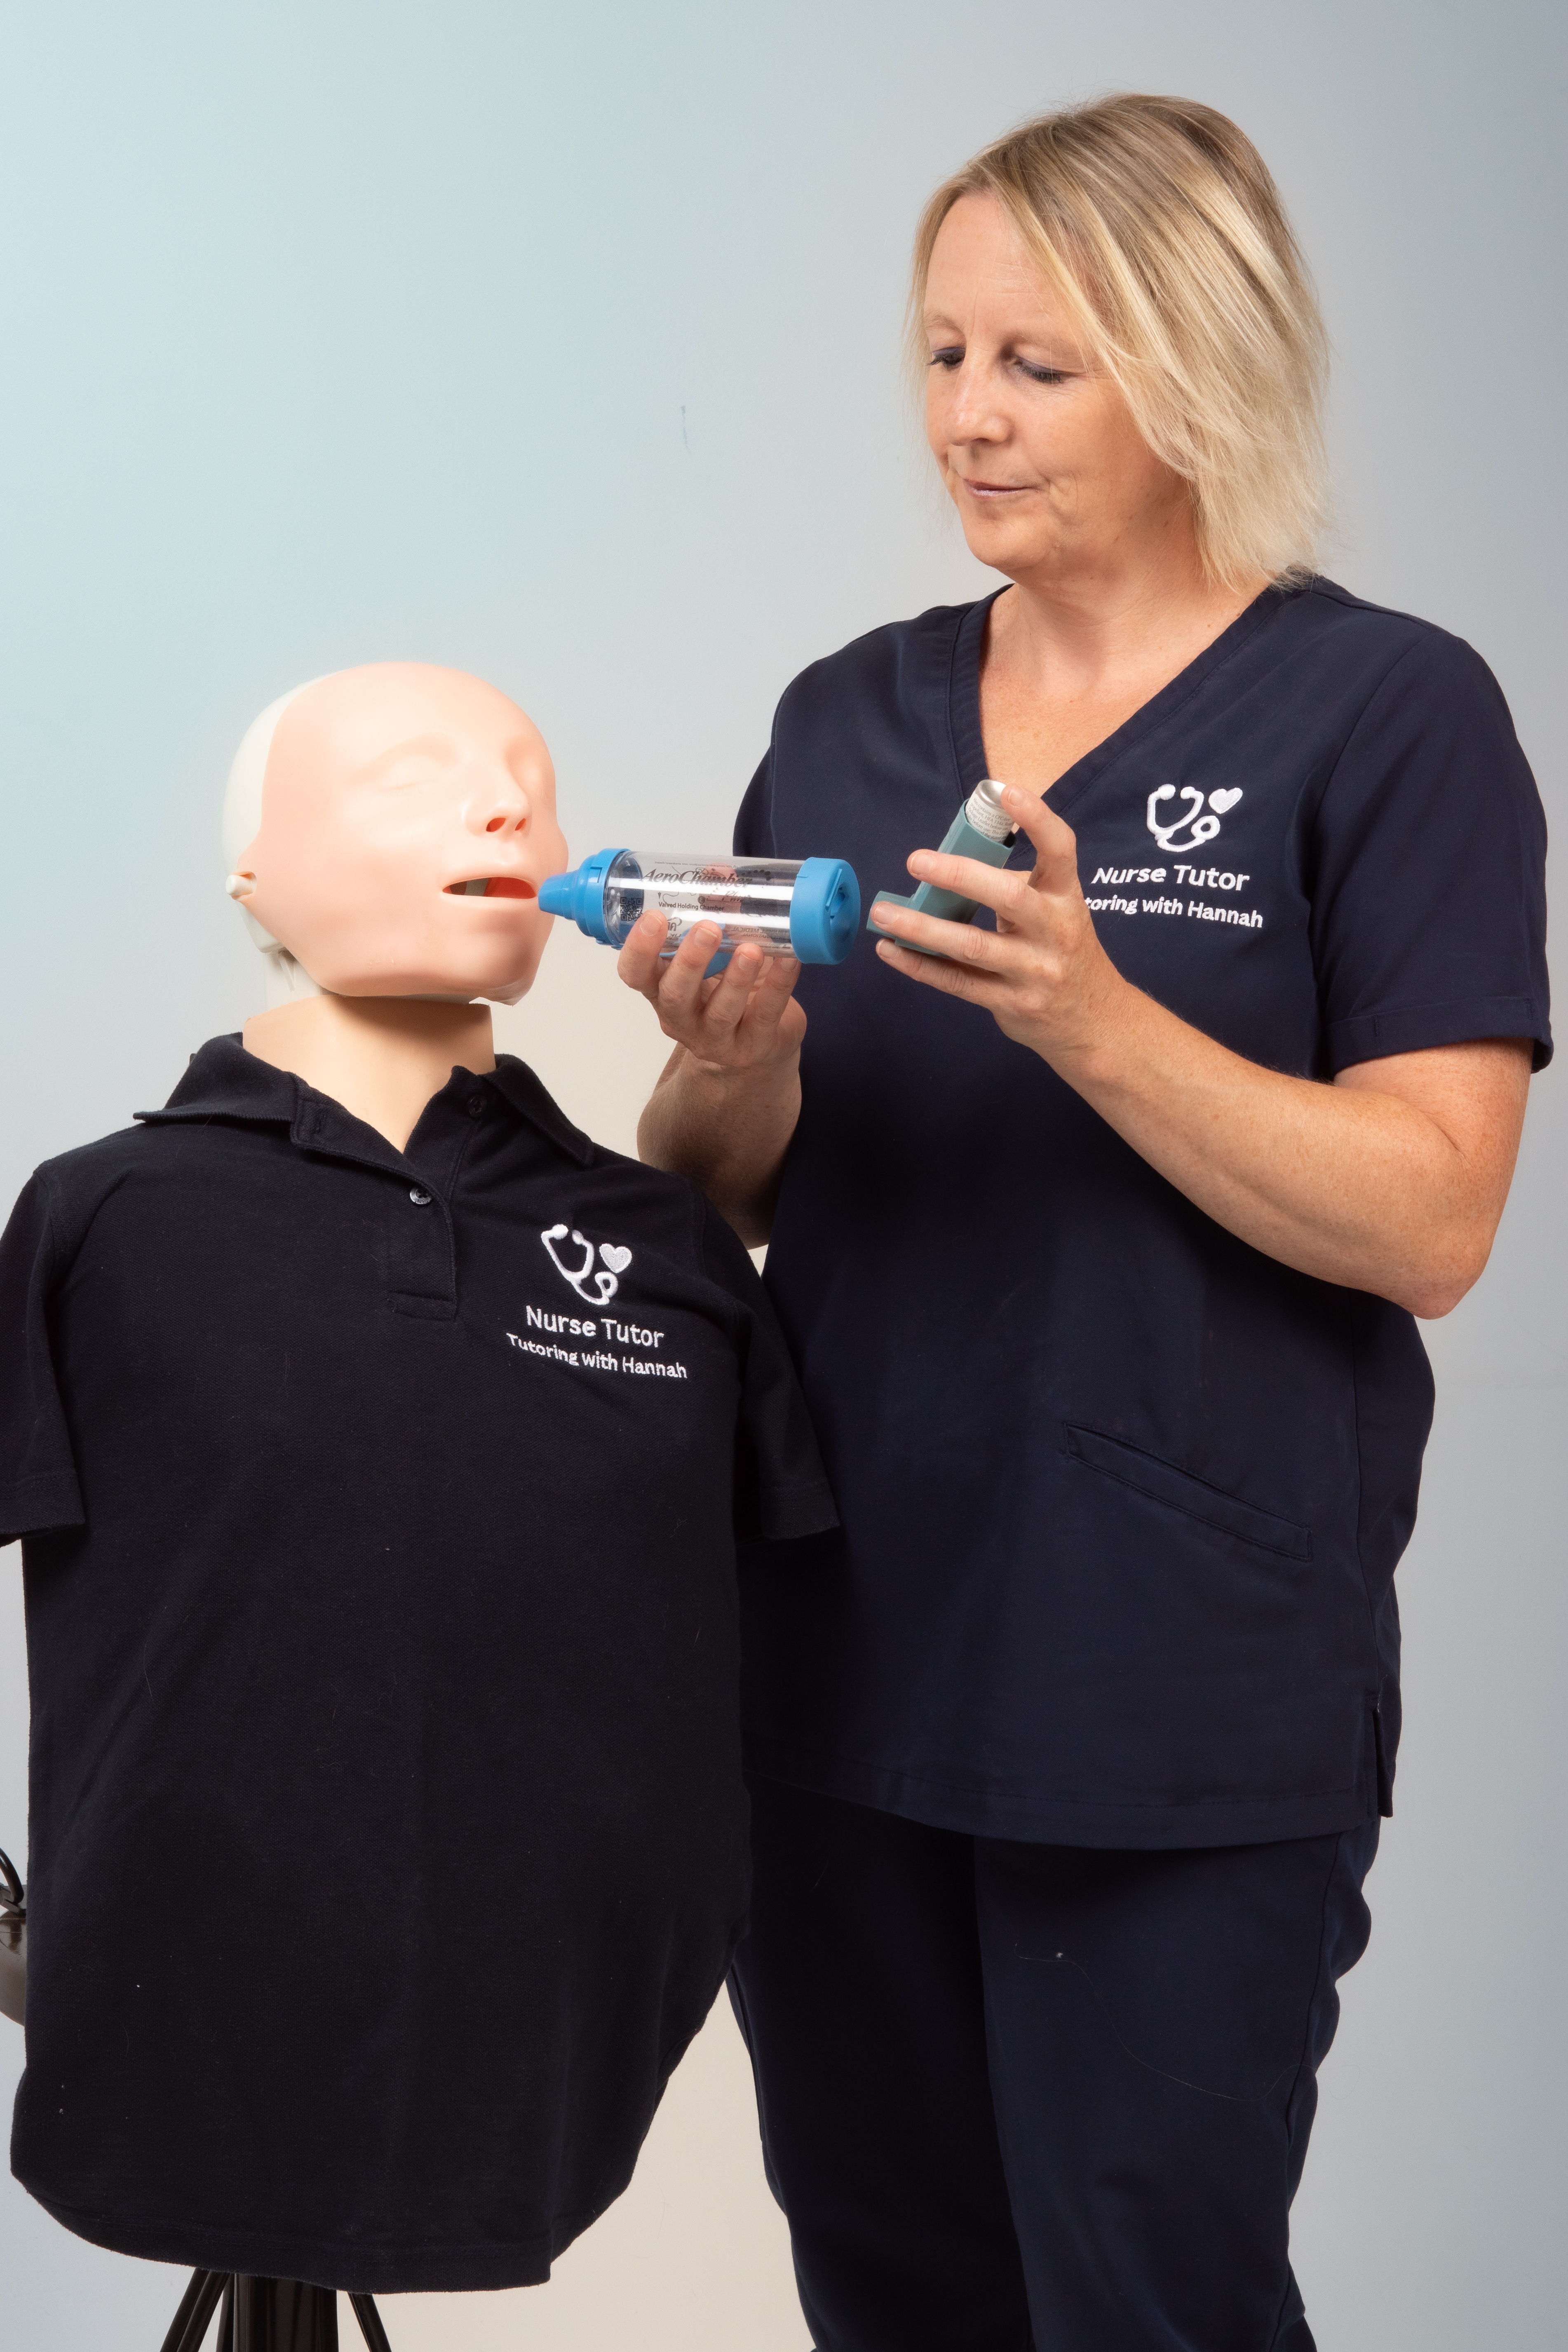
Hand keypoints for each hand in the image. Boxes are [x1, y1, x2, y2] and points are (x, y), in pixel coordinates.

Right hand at [617, 911, 805, 1075]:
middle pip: (674, 995)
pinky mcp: (754, 1046)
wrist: (763, 1042)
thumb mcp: (718, 954)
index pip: (635, 975)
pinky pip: (766, 1015)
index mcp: (663, 990)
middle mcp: (683, 1018)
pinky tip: (789, 960)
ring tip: (750, 949)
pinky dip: (779, 985)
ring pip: (720, 1011)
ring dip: (735, 978)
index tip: (654, 917)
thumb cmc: (732, 991)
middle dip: (690, 961)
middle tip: (708, 929)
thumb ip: (717, 914)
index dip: (639, 950)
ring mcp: (717, 1038)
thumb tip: (718, 871)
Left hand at [871, 786, 1132, 1067]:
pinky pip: (958, 982)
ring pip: (972, 946)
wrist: (1094, 1020)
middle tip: (915, 860)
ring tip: (883, 912)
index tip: (1006, 792)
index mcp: (1067, 898)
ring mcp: (1035, 972)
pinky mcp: (1011, 1003)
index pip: (1061, 850)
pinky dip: (920, 965)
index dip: (1037, 819)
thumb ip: (1017, 888)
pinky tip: (891, 949)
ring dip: (921, 927)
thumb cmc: (1064, 951)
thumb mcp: (1058, 912)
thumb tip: (948, 869)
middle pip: (1009, 897)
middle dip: (960, 876)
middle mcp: (1056, 932)